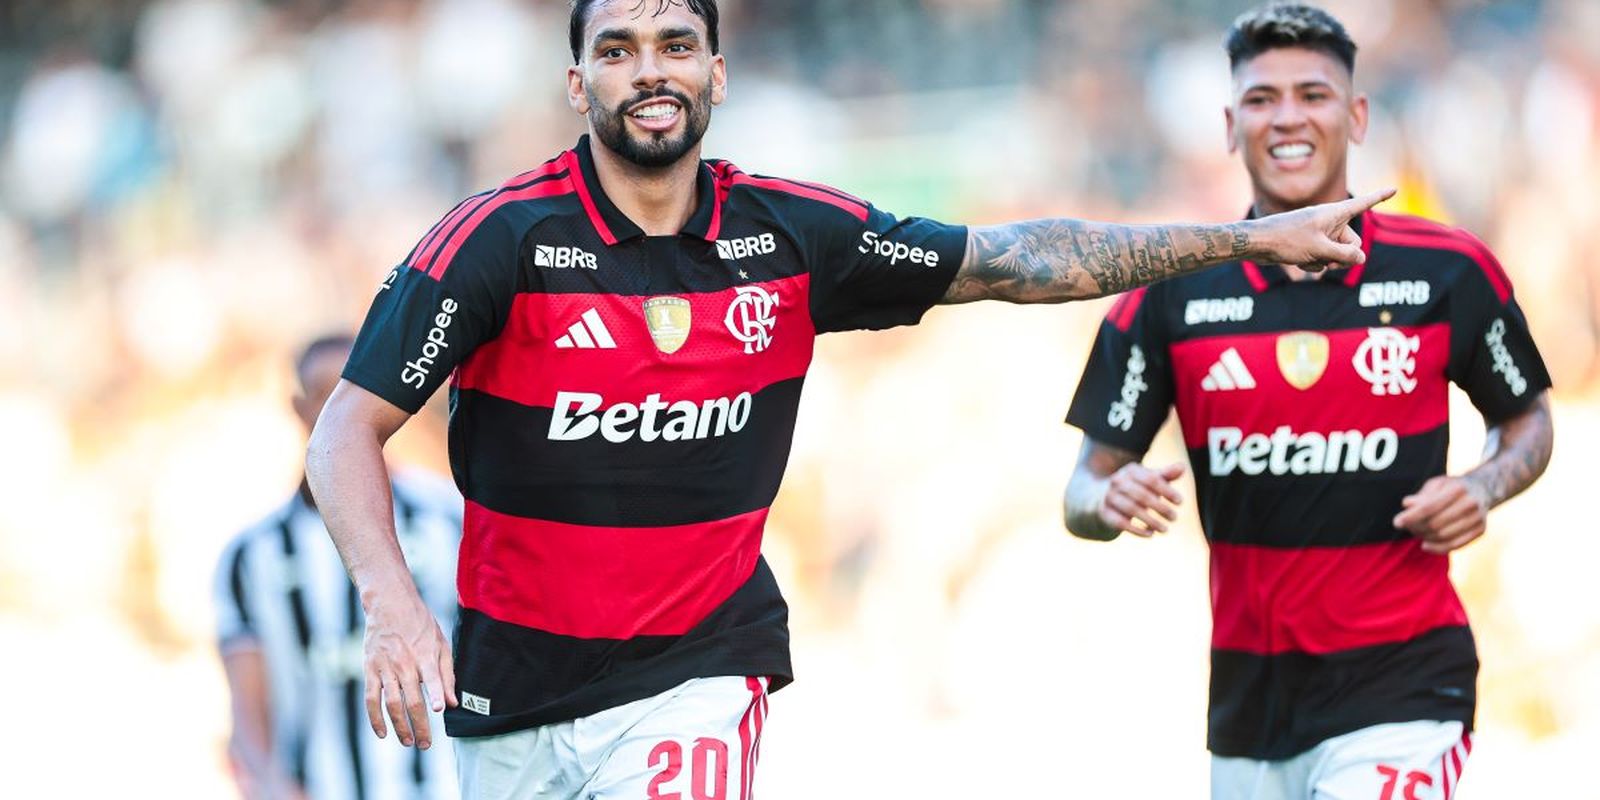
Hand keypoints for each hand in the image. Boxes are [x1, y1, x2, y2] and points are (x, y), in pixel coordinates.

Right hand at [363, 592, 456, 748]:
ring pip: (391, 703)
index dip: (435, 694)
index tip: (438, 710)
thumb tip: (452, 703)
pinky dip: (375, 718)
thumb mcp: (441, 643)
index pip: (431, 678)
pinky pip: (371, 698)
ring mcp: (385, 667)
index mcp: (425, 655)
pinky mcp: (370, 670)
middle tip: (425, 744)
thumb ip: (447, 674)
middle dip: (420, 725)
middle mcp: (404, 663)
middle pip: (412, 700)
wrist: (389, 604)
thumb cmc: (420, 624)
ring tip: (408, 742)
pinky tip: (382, 733)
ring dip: (399, 726)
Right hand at [1096, 462, 1186, 537]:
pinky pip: (1121, 523)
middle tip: (1175, 518)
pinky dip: (1137, 530)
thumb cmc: (1135, 488)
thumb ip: (1166, 475)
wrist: (1103, 498)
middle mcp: (1117, 481)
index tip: (1180, 502)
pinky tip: (1150, 534)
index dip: (1167, 491)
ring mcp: (1109, 496)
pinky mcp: (1104, 512)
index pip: (1151, 479)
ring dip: (1151, 521)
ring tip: (1165, 529)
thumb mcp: (1149, 480)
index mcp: (1131, 470)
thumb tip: (1182, 467)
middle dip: (1161, 508)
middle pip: (1142, 495)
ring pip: (1132, 509)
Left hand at [1250, 188, 1394, 270]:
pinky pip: (1322, 259)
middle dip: (1344, 256)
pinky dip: (1314, 264)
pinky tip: (1299, 263)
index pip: (1363, 204)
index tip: (1394, 188)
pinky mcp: (1309, 244)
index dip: (1379, 197)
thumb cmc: (1286, 240)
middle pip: (1352, 243)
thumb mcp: (1320, 249)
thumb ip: (1345, 255)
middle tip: (1329, 260)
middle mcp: (1329, 221)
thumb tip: (1361, 258)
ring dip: (1326, 262)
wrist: (1256, 243)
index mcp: (1334, 213)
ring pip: (1337, 254)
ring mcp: (1319, 233)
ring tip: (1309, 259)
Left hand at [1393, 475, 1489, 553]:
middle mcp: (1471, 503)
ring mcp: (1478, 518)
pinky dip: (1438, 548)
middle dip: (1417, 528)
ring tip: (1416, 533)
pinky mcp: (1481, 530)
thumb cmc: (1451, 487)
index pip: (1429, 507)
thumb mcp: (1435, 484)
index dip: (1411, 516)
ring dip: (1425, 537)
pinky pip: (1456, 545)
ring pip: (1444, 536)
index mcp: (1458, 489)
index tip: (1397, 522)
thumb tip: (1407, 504)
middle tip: (1406, 528)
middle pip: (1436, 523)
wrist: (1481, 490)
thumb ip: (1421, 495)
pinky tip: (1425, 545)